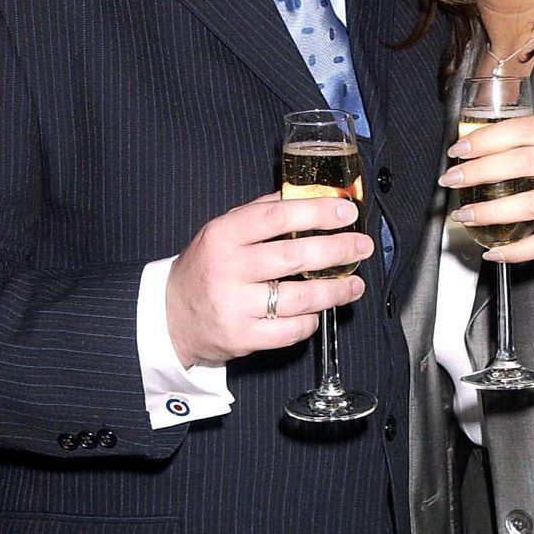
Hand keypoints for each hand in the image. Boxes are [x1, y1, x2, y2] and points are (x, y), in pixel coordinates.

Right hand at [167, 192, 372, 365]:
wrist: (172, 315)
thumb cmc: (207, 268)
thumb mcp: (223, 231)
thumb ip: (263, 212)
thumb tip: (310, 195)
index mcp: (223, 235)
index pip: (277, 217)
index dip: (317, 212)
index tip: (346, 212)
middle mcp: (227, 269)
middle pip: (295, 256)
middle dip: (338, 250)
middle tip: (361, 247)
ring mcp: (234, 306)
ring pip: (300, 297)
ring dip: (335, 290)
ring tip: (354, 283)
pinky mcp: (243, 337)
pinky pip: (291, 330)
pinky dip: (312, 320)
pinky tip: (319, 311)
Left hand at [440, 115, 533, 264]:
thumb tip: (496, 145)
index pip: (523, 130)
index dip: (486, 140)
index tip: (459, 149)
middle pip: (520, 164)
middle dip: (478, 173)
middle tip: (451, 180)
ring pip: (530, 204)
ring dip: (491, 211)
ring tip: (465, 215)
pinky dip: (518, 251)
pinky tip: (495, 252)